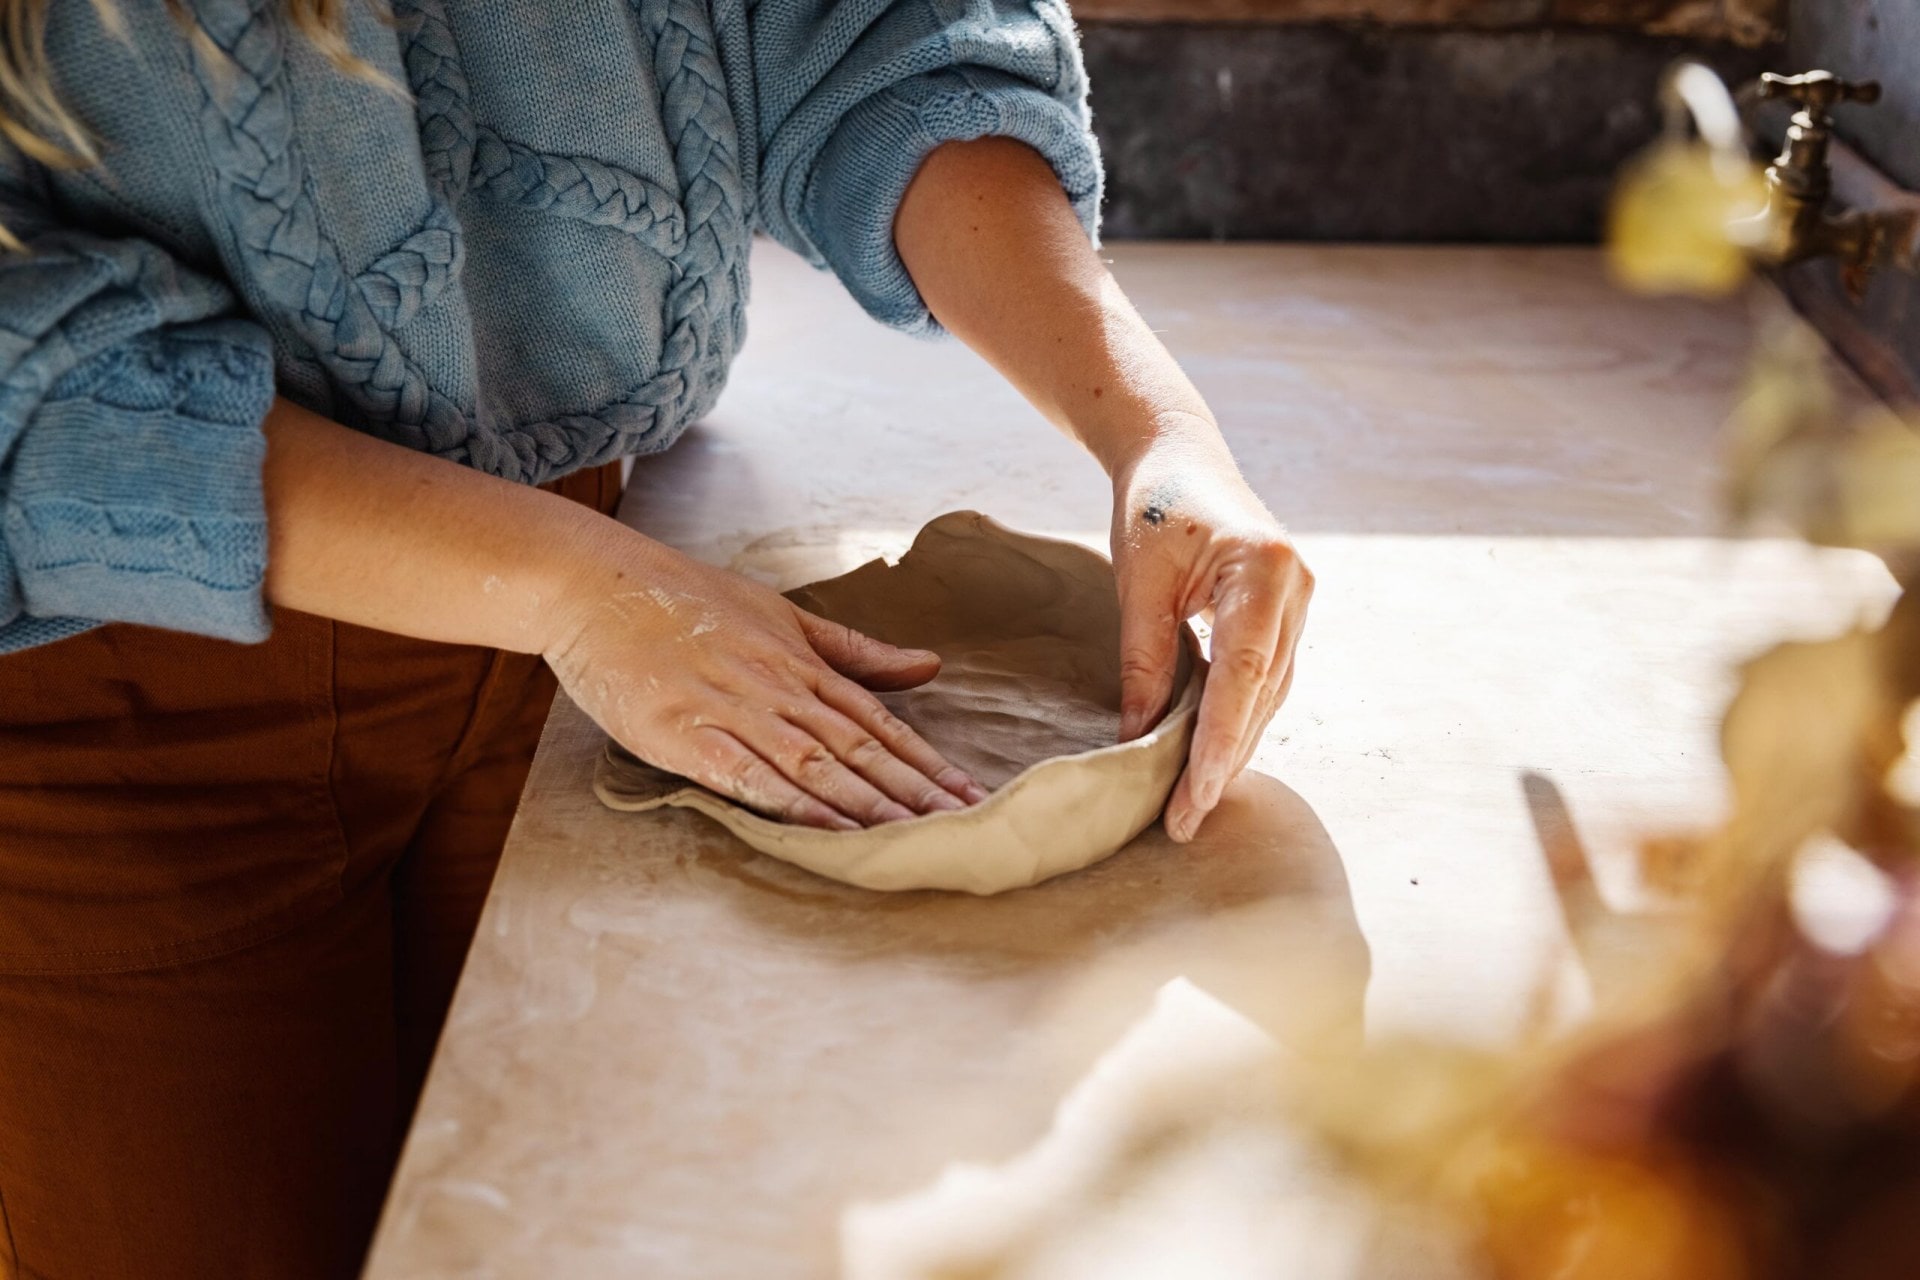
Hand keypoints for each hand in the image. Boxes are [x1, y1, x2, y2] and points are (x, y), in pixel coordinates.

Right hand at [544, 529, 987, 829]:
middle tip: (962, 829)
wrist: (599, 585)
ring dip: (866, 805)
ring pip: (814, 764)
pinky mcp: (685, 734)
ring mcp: (732, 710)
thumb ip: (854, 651)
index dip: (927, 763)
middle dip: (913, 793)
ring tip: (912, 838)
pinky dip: (790, 803)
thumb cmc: (688, 602)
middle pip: (858, 749)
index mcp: (803, 664)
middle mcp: (779, 688)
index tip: (971, 797)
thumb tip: (929, 665)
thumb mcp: (781, 616)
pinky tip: (825, 830)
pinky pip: (748, 775)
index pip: (879, 722)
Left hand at [1111, 423, 1313, 842]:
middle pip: (1263, 695)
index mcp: (1263, 570)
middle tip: (1184, 821)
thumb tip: (1136, 741)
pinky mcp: (1289, 610)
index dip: (1218, 745)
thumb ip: (1144, 662)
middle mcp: (1297, 588)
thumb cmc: (1153, 507)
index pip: (1243, 677)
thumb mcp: (1138, 585)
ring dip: (1234, 745)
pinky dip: (1240, 715)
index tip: (1191, 799)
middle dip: (1224, 760)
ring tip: (1193, 801)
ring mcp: (1301, 600)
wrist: (1178, 454)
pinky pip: (1267, 676)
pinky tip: (1211, 753)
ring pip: (1270, 693)